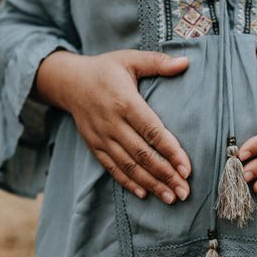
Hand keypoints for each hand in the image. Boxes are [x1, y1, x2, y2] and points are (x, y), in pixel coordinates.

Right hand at [34, 49, 191, 204]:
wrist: (69, 82)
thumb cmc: (105, 69)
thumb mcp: (130, 59)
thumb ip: (158, 62)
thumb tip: (186, 63)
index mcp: (124, 101)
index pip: (152, 131)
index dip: (170, 151)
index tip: (187, 168)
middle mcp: (112, 122)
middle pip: (142, 154)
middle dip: (165, 175)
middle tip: (185, 191)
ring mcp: (101, 137)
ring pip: (128, 165)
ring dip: (150, 183)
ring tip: (170, 198)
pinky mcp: (94, 146)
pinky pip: (112, 167)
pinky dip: (127, 182)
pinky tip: (144, 193)